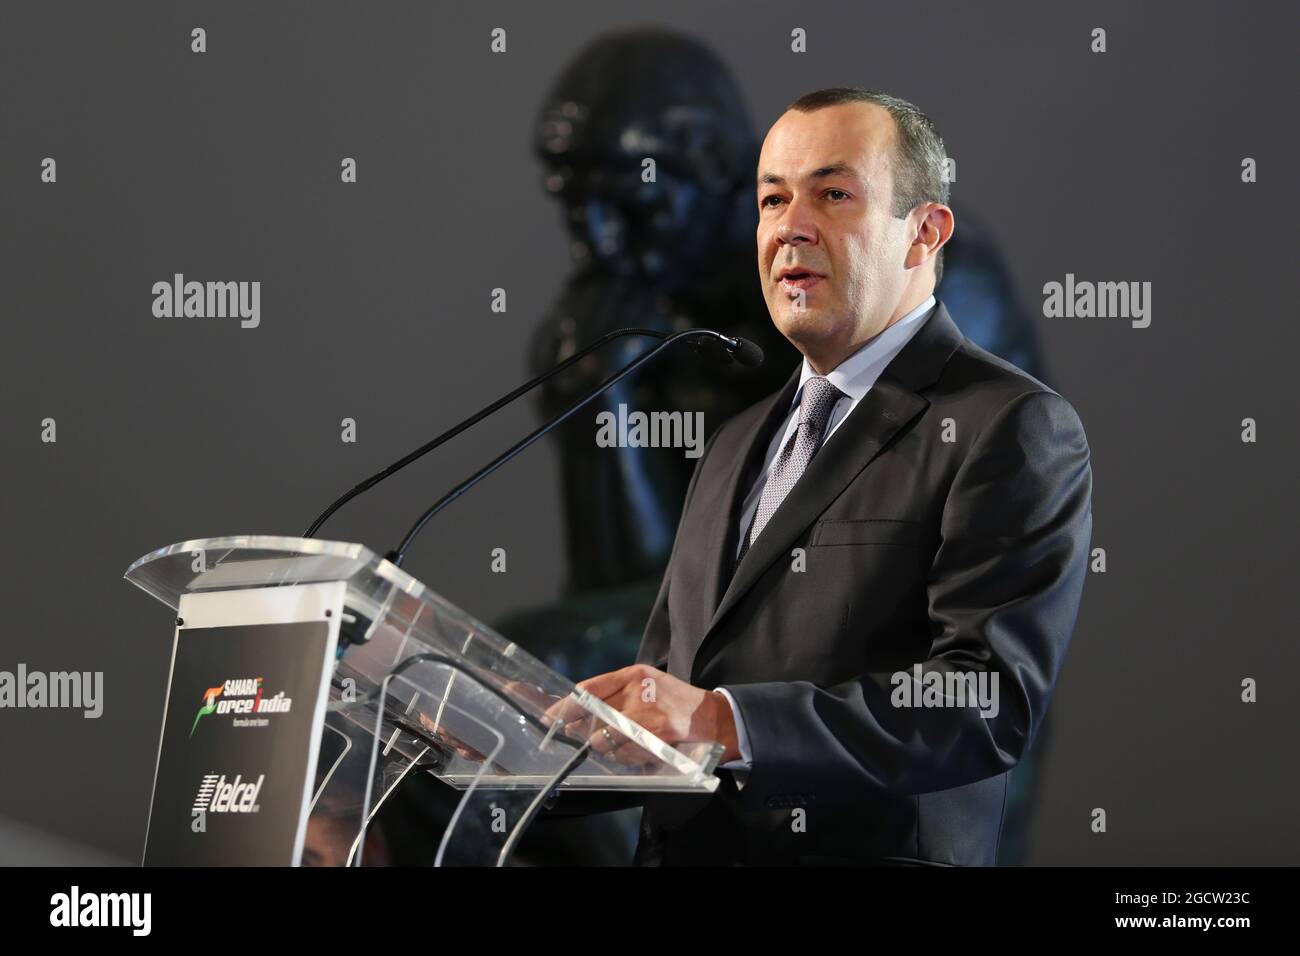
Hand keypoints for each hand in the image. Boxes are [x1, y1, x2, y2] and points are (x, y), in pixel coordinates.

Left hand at [572, 664, 739, 763]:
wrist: (712, 717)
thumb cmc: (674, 701)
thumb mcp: (646, 684)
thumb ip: (616, 693)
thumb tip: (579, 710)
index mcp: (632, 675)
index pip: (588, 690)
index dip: (564, 706)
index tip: (549, 717)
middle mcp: (637, 690)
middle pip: (592, 716)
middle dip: (578, 731)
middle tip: (572, 736)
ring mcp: (646, 712)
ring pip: (606, 739)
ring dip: (604, 748)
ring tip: (618, 744)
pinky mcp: (657, 733)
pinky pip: (626, 752)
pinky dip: (624, 757)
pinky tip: (635, 751)